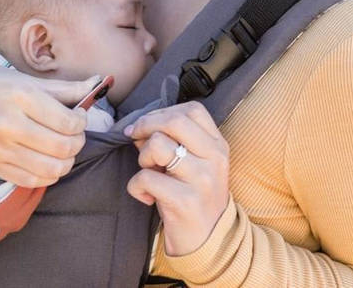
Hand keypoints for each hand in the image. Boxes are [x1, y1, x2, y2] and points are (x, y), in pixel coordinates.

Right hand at [0, 58, 100, 187]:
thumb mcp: (24, 78)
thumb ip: (63, 89)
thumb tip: (96, 87)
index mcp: (22, 96)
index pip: (68, 121)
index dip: (82, 122)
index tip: (79, 117)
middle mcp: (10, 125)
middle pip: (63, 148)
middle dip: (77, 142)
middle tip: (74, 133)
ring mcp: (0, 150)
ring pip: (51, 170)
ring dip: (66, 162)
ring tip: (63, 149)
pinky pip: (31, 182)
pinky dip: (47, 175)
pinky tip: (47, 161)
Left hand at [125, 102, 229, 255]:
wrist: (208, 242)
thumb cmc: (193, 195)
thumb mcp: (193, 163)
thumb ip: (172, 140)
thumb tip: (138, 126)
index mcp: (217, 145)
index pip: (192, 110)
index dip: (162, 112)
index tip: (147, 125)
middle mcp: (214, 159)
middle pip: (174, 121)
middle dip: (145, 125)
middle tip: (135, 139)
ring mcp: (201, 180)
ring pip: (158, 145)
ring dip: (142, 157)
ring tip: (150, 172)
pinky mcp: (185, 202)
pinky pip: (145, 178)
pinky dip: (136, 186)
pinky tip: (147, 197)